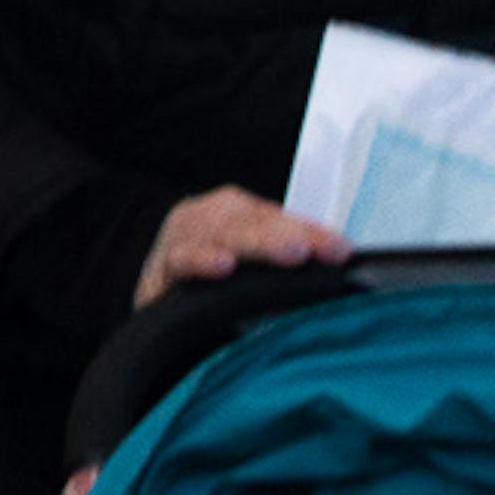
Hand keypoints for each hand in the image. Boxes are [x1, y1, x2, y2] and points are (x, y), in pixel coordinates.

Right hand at [137, 186, 343, 307]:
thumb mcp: (250, 259)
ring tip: (289, 252)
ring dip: (259, 244)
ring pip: (226, 234)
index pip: (286, 220)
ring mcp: (190, 239)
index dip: (315, 234)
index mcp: (245, 213)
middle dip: (290, 234)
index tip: (341, 251)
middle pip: (259, 224)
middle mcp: (218, 220)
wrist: (153, 281)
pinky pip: (183, 260)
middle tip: (310, 248)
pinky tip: (222, 265)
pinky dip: (202, 261)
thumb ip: (286, 263)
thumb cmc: (210, 269)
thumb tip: (335, 272)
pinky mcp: (163, 269)